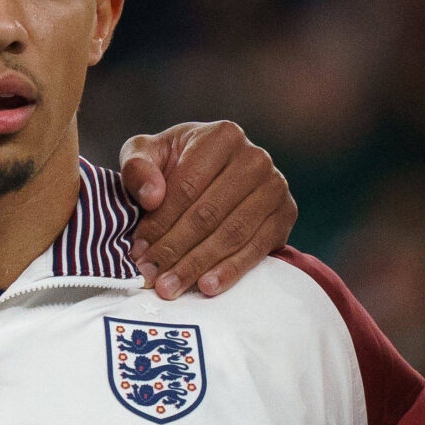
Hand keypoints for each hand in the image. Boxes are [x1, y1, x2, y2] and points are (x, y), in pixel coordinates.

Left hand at [121, 121, 296, 297]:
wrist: (216, 171)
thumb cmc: (177, 163)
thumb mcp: (149, 153)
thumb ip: (138, 167)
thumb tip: (151, 196)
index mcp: (222, 137)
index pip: (186, 187)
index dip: (159, 222)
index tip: (137, 250)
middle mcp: (255, 158)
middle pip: (208, 214)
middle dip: (174, 250)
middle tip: (149, 276)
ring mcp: (275, 186)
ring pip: (231, 234)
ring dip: (197, 265)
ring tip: (169, 287)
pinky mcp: (286, 214)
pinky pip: (256, 249)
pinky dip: (230, 271)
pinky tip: (207, 287)